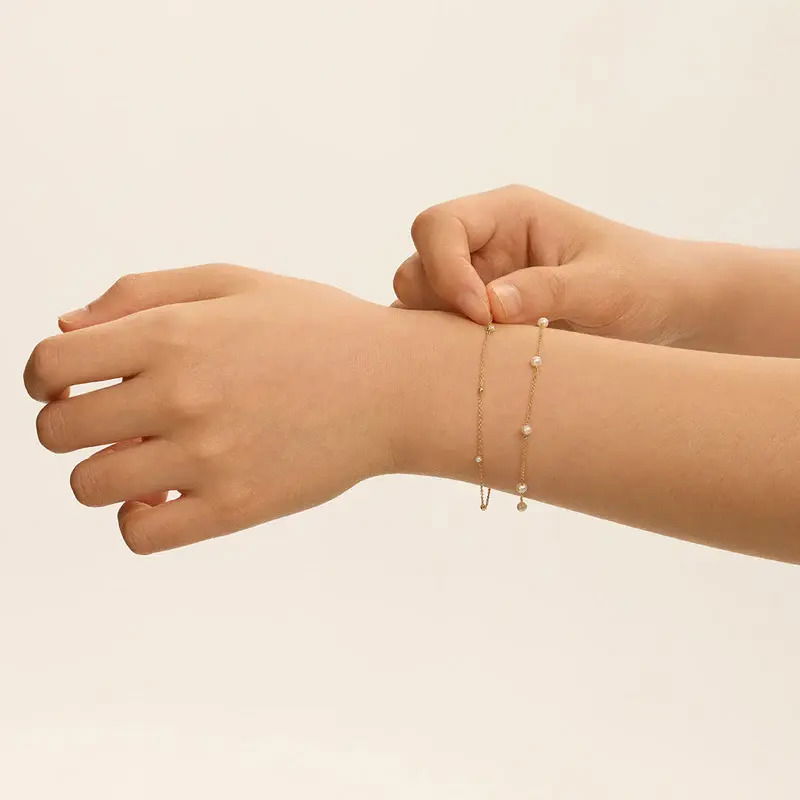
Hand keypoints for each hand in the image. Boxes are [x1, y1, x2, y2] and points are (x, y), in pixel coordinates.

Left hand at [24, 265, 395, 553]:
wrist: (396, 385)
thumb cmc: (318, 329)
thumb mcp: (233, 281)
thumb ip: (141, 294)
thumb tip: (66, 329)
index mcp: (173, 333)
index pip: (50, 364)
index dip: (45, 376)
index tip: (68, 383)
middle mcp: (180, 395)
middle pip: (57, 431)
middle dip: (69, 423)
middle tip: (111, 420)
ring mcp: (207, 457)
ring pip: (89, 486)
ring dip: (102, 471)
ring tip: (145, 456)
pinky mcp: (236, 507)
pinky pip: (140, 534)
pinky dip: (136, 517)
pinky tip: (165, 492)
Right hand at [393, 184, 718, 346]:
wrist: (666, 310)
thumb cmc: (644, 282)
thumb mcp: (605, 287)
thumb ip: (548, 291)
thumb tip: (489, 306)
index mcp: (508, 215)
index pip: (438, 226)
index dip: (444, 269)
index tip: (483, 314)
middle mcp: (483, 247)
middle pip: (417, 267)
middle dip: (436, 306)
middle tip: (483, 340)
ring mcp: (478, 285)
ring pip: (421, 308)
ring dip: (441, 334)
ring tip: (488, 358)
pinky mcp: (481, 322)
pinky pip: (442, 336)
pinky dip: (450, 355)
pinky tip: (485, 370)